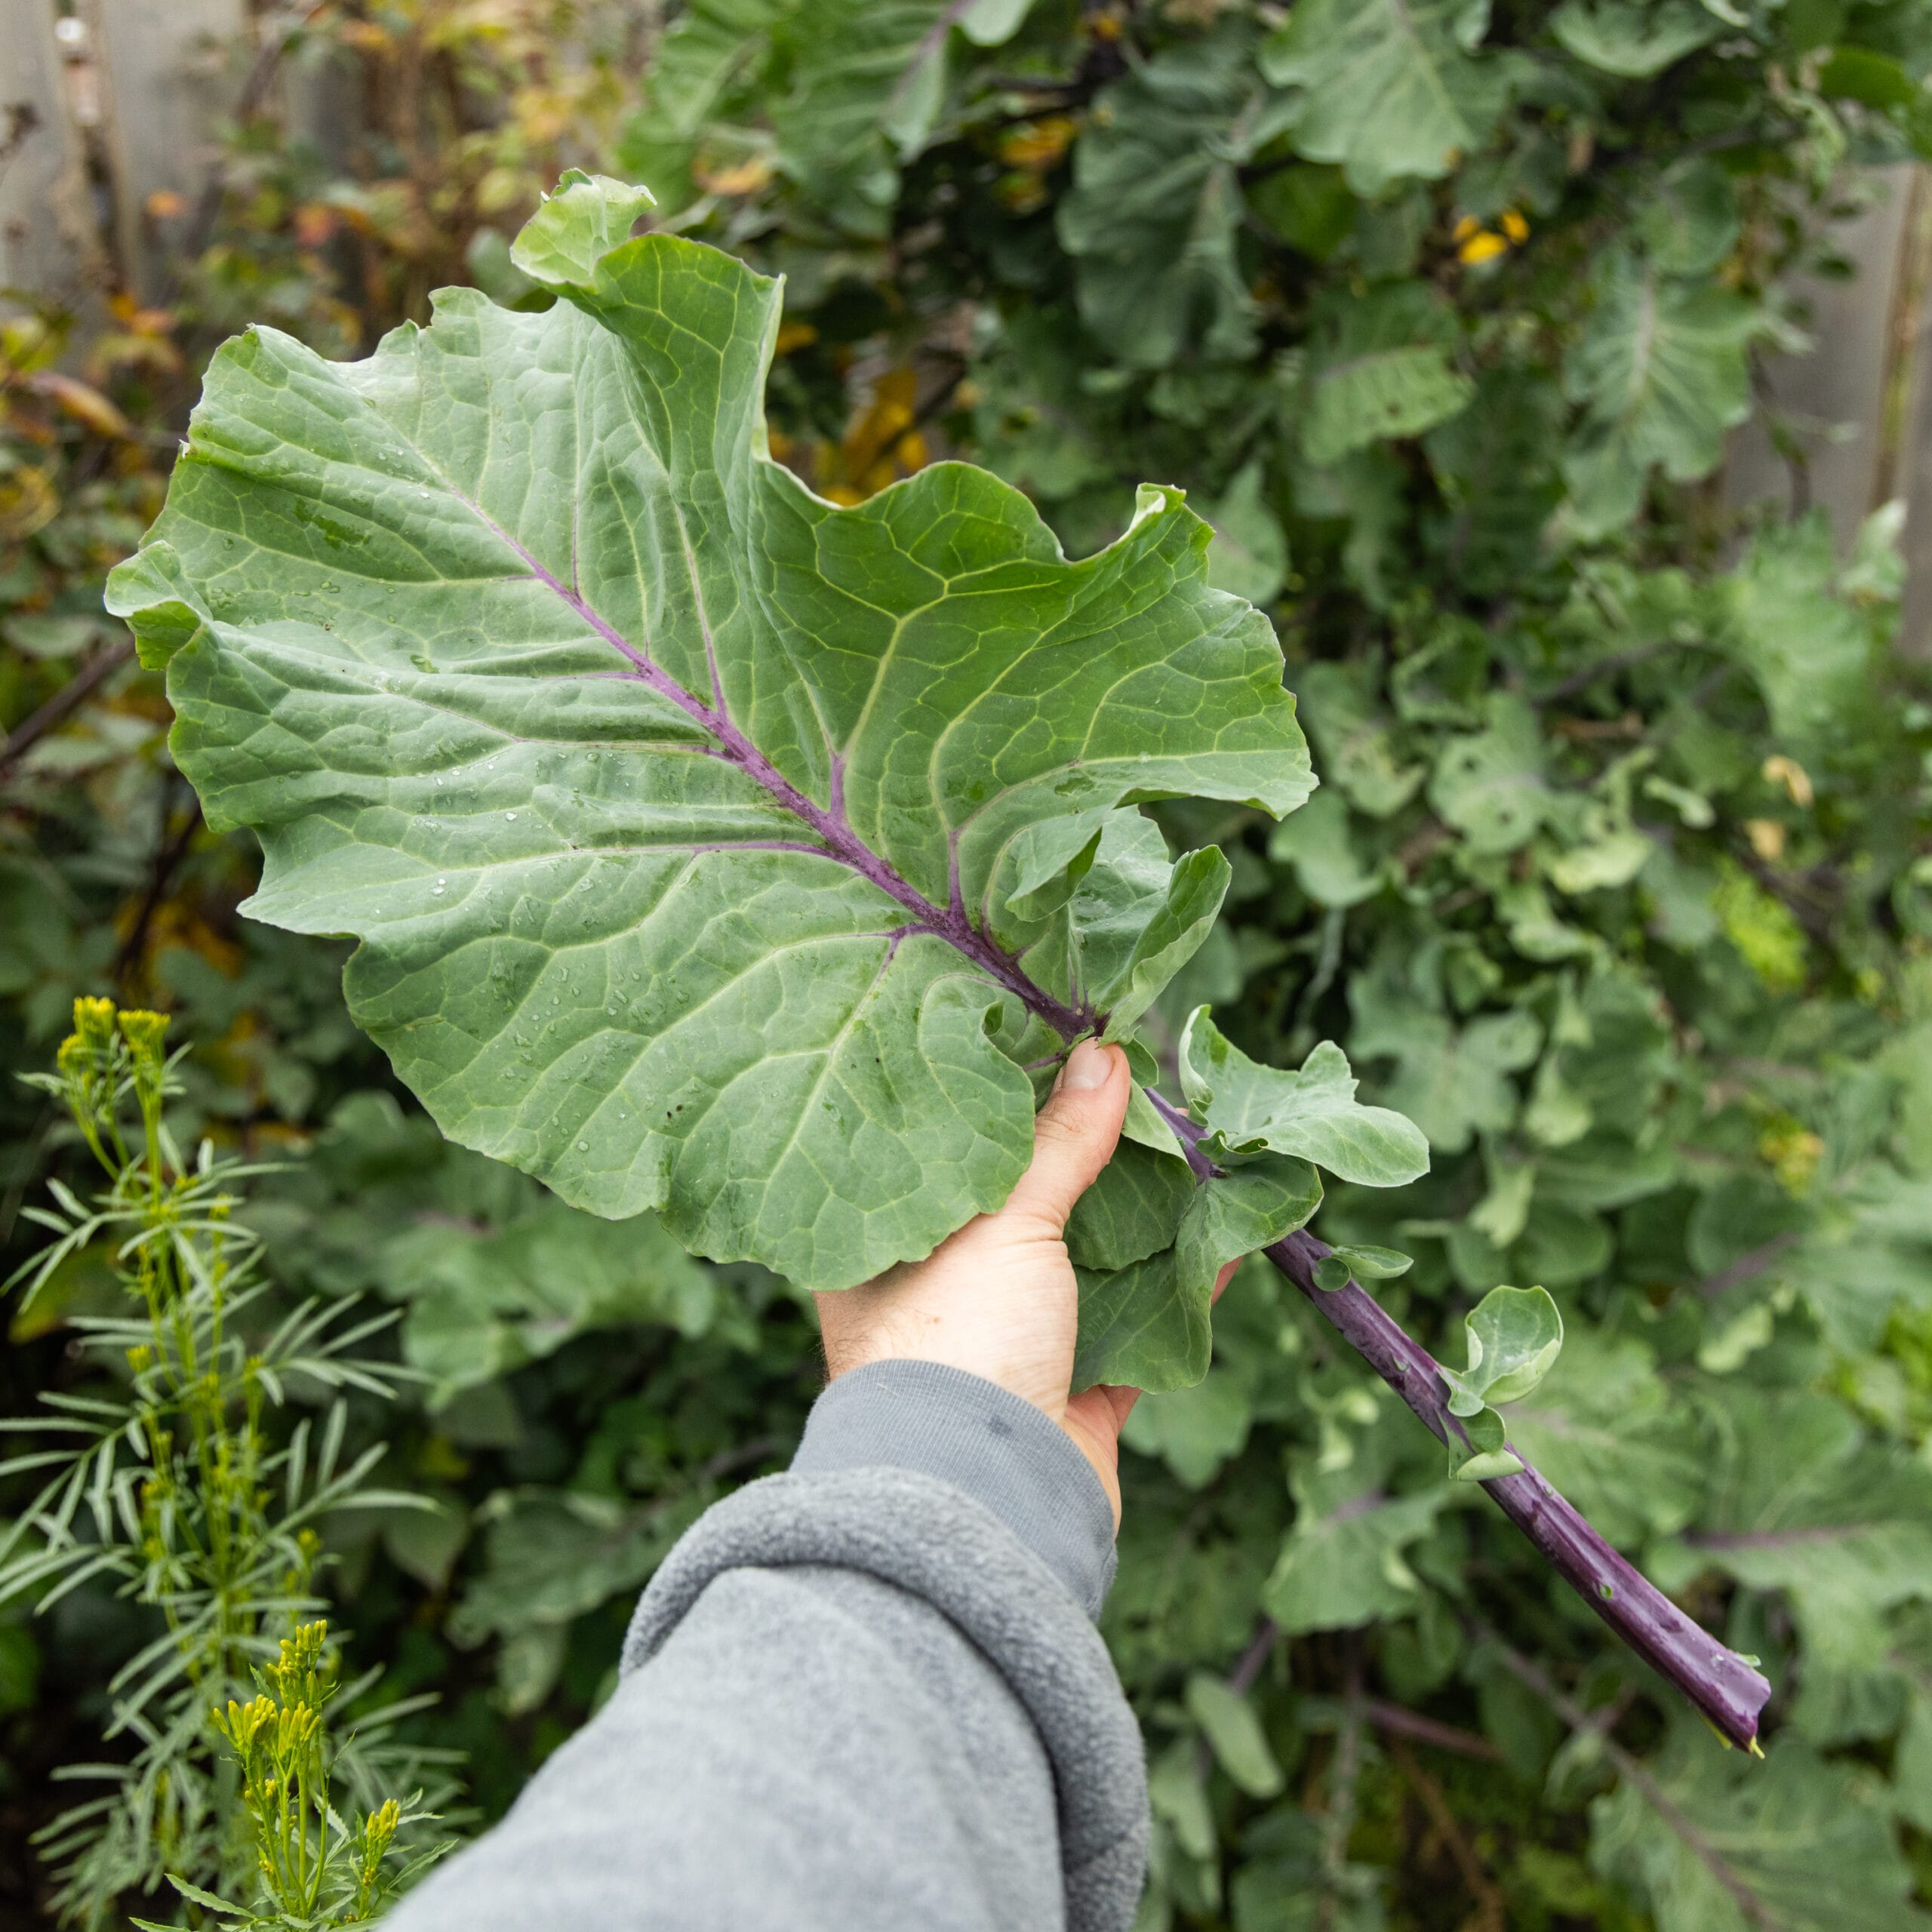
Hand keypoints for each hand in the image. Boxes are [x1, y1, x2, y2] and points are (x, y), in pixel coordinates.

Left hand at [814, 1039, 1236, 1525]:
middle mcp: (940, 1292)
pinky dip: (1182, 1287)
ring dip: (1144, 1217)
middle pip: (1024, 1204)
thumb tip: (1103, 1055)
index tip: (1056, 1047)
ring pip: (1086, 1264)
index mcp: (889, 1246)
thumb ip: (1057, 1140)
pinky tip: (1230, 1237)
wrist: (986, 1499)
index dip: (998, 1099)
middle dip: (1087, 1155)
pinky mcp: (1070, 1395)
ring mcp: (1007, 1345)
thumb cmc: (959, 1342)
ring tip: (1196, 1150)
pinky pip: (1137, 1327)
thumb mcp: (1004, 1218)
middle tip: (1141, 1090)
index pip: (944, 1152)